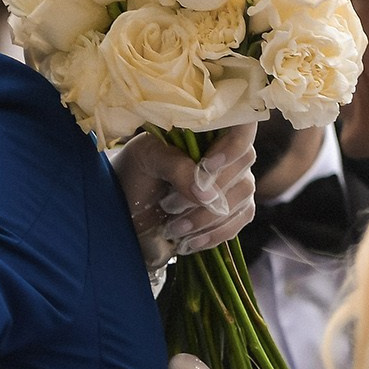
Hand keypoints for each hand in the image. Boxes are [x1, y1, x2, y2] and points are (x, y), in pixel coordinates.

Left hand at [115, 125, 258, 267]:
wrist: (126, 204)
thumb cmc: (136, 171)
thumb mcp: (148, 158)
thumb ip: (176, 167)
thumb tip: (208, 195)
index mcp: (209, 130)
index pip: (242, 126)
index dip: (233, 146)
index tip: (207, 167)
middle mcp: (228, 153)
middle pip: (243, 165)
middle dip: (207, 190)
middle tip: (169, 205)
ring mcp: (234, 182)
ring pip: (242, 197)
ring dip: (207, 218)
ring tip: (173, 228)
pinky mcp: (232, 210)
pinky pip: (239, 220)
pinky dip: (216, 234)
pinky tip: (190, 242)